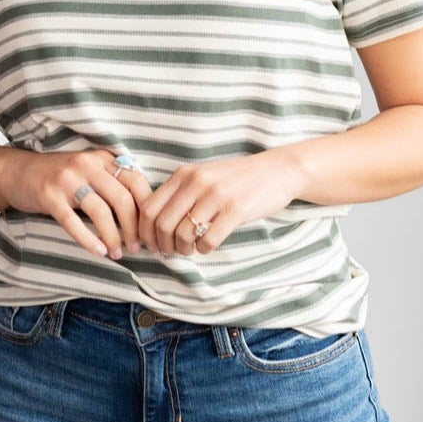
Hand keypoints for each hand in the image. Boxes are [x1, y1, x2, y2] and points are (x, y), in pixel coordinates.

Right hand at [0, 147, 144, 259]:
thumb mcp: (89, 170)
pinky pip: (74, 222)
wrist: (16, 172)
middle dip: (134, 228)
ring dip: (113, 237)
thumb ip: (113, 183)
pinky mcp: (49, 196)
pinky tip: (99, 252)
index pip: (137, 181)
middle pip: (123, 199)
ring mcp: (67, 179)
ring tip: (118, 254)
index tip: (152, 231)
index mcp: (103, 159)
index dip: (148, 209)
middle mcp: (88, 165)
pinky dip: (89, 240)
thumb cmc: (59, 177)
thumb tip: (145, 214)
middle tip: (137, 248)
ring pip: (101, 212)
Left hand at [135, 149, 301, 256]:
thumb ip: (180, 193)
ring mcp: (216, 196)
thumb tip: (156, 224)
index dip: (145, 231)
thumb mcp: (203, 176)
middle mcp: (196, 182)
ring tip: (190, 249)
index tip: (152, 243)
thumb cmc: (237, 179)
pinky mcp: (235, 210)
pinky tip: (207, 246)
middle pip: (162, 224)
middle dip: (162, 245)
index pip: (149, 207)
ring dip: (182, 249)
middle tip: (171, 251)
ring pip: (182, 234)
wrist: (277, 170)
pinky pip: (207, 240)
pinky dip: (203, 250)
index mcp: (184, 174)